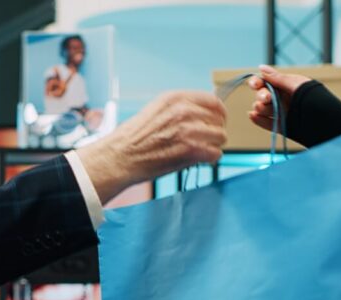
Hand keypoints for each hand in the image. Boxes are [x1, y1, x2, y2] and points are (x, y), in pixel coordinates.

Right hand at [77, 90, 226, 202]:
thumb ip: (178, 109)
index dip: (218, 114)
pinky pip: (216, 154)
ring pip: (220, 136)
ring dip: (214, 146)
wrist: (119, 157)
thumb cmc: (133, 139)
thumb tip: (201, 115)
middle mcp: (183, 110)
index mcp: (175, 98)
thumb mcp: (155, 111)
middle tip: (206, 142)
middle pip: (219, 119)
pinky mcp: (190, 149)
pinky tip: (200, 161)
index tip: (216, 123)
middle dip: (215, 132)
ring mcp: (188, 129)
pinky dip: (211, 159)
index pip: (213, 101)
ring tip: (201, 153)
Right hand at [247, 65, 311, 131]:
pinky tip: (253, 116)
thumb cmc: (313, 99)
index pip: (266, 82)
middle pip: (262, 95)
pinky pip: (266, 123)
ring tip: (261, 108)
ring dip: (260, 107)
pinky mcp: (281, 126)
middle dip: (261, 95)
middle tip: (266, 98)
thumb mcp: (296, 85)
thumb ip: (278, 78)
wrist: (324, 122)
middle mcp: (282, 98)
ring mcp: (281, 112)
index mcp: (286, 85)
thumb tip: (260, 68)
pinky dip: (258, 119)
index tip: (255, 84)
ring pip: (262, 109)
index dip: (257, 82)